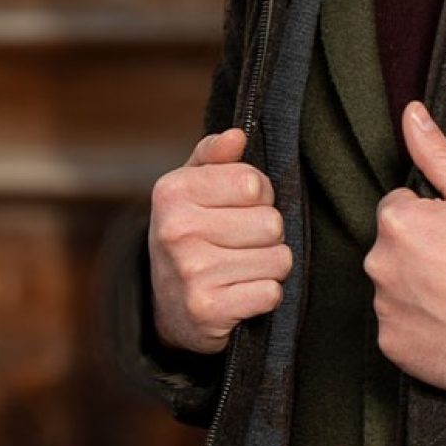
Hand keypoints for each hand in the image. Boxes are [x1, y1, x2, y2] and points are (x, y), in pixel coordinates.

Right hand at [148, 126, 288, 354]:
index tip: (241, 208)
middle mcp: (176, 230)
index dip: (260, 197)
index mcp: (173, 192)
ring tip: (241, 269)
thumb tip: (237, 135)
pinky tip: (241, 294)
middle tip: (241, 244)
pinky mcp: (207, 310)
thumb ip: (214, 156)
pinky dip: (264, 296)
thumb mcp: (192, 188)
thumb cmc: (190, 235)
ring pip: (278, 259)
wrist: (167, 305)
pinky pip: (271, 293)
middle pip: (271, 223)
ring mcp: (190, 272)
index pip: (254, 184)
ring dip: (269, 267)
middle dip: (267, 235)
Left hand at [368, 102, 445, 392]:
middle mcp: (379, 262)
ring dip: (417, 290)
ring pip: (394, 287)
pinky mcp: (390, 344)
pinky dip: (417, 325)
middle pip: (393, 248)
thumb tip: (411, 115)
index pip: (399, 208)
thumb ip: (437, 154)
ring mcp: (383, 306)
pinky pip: (397, 326)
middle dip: (419, 253)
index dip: (430, 219)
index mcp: (396, 220)